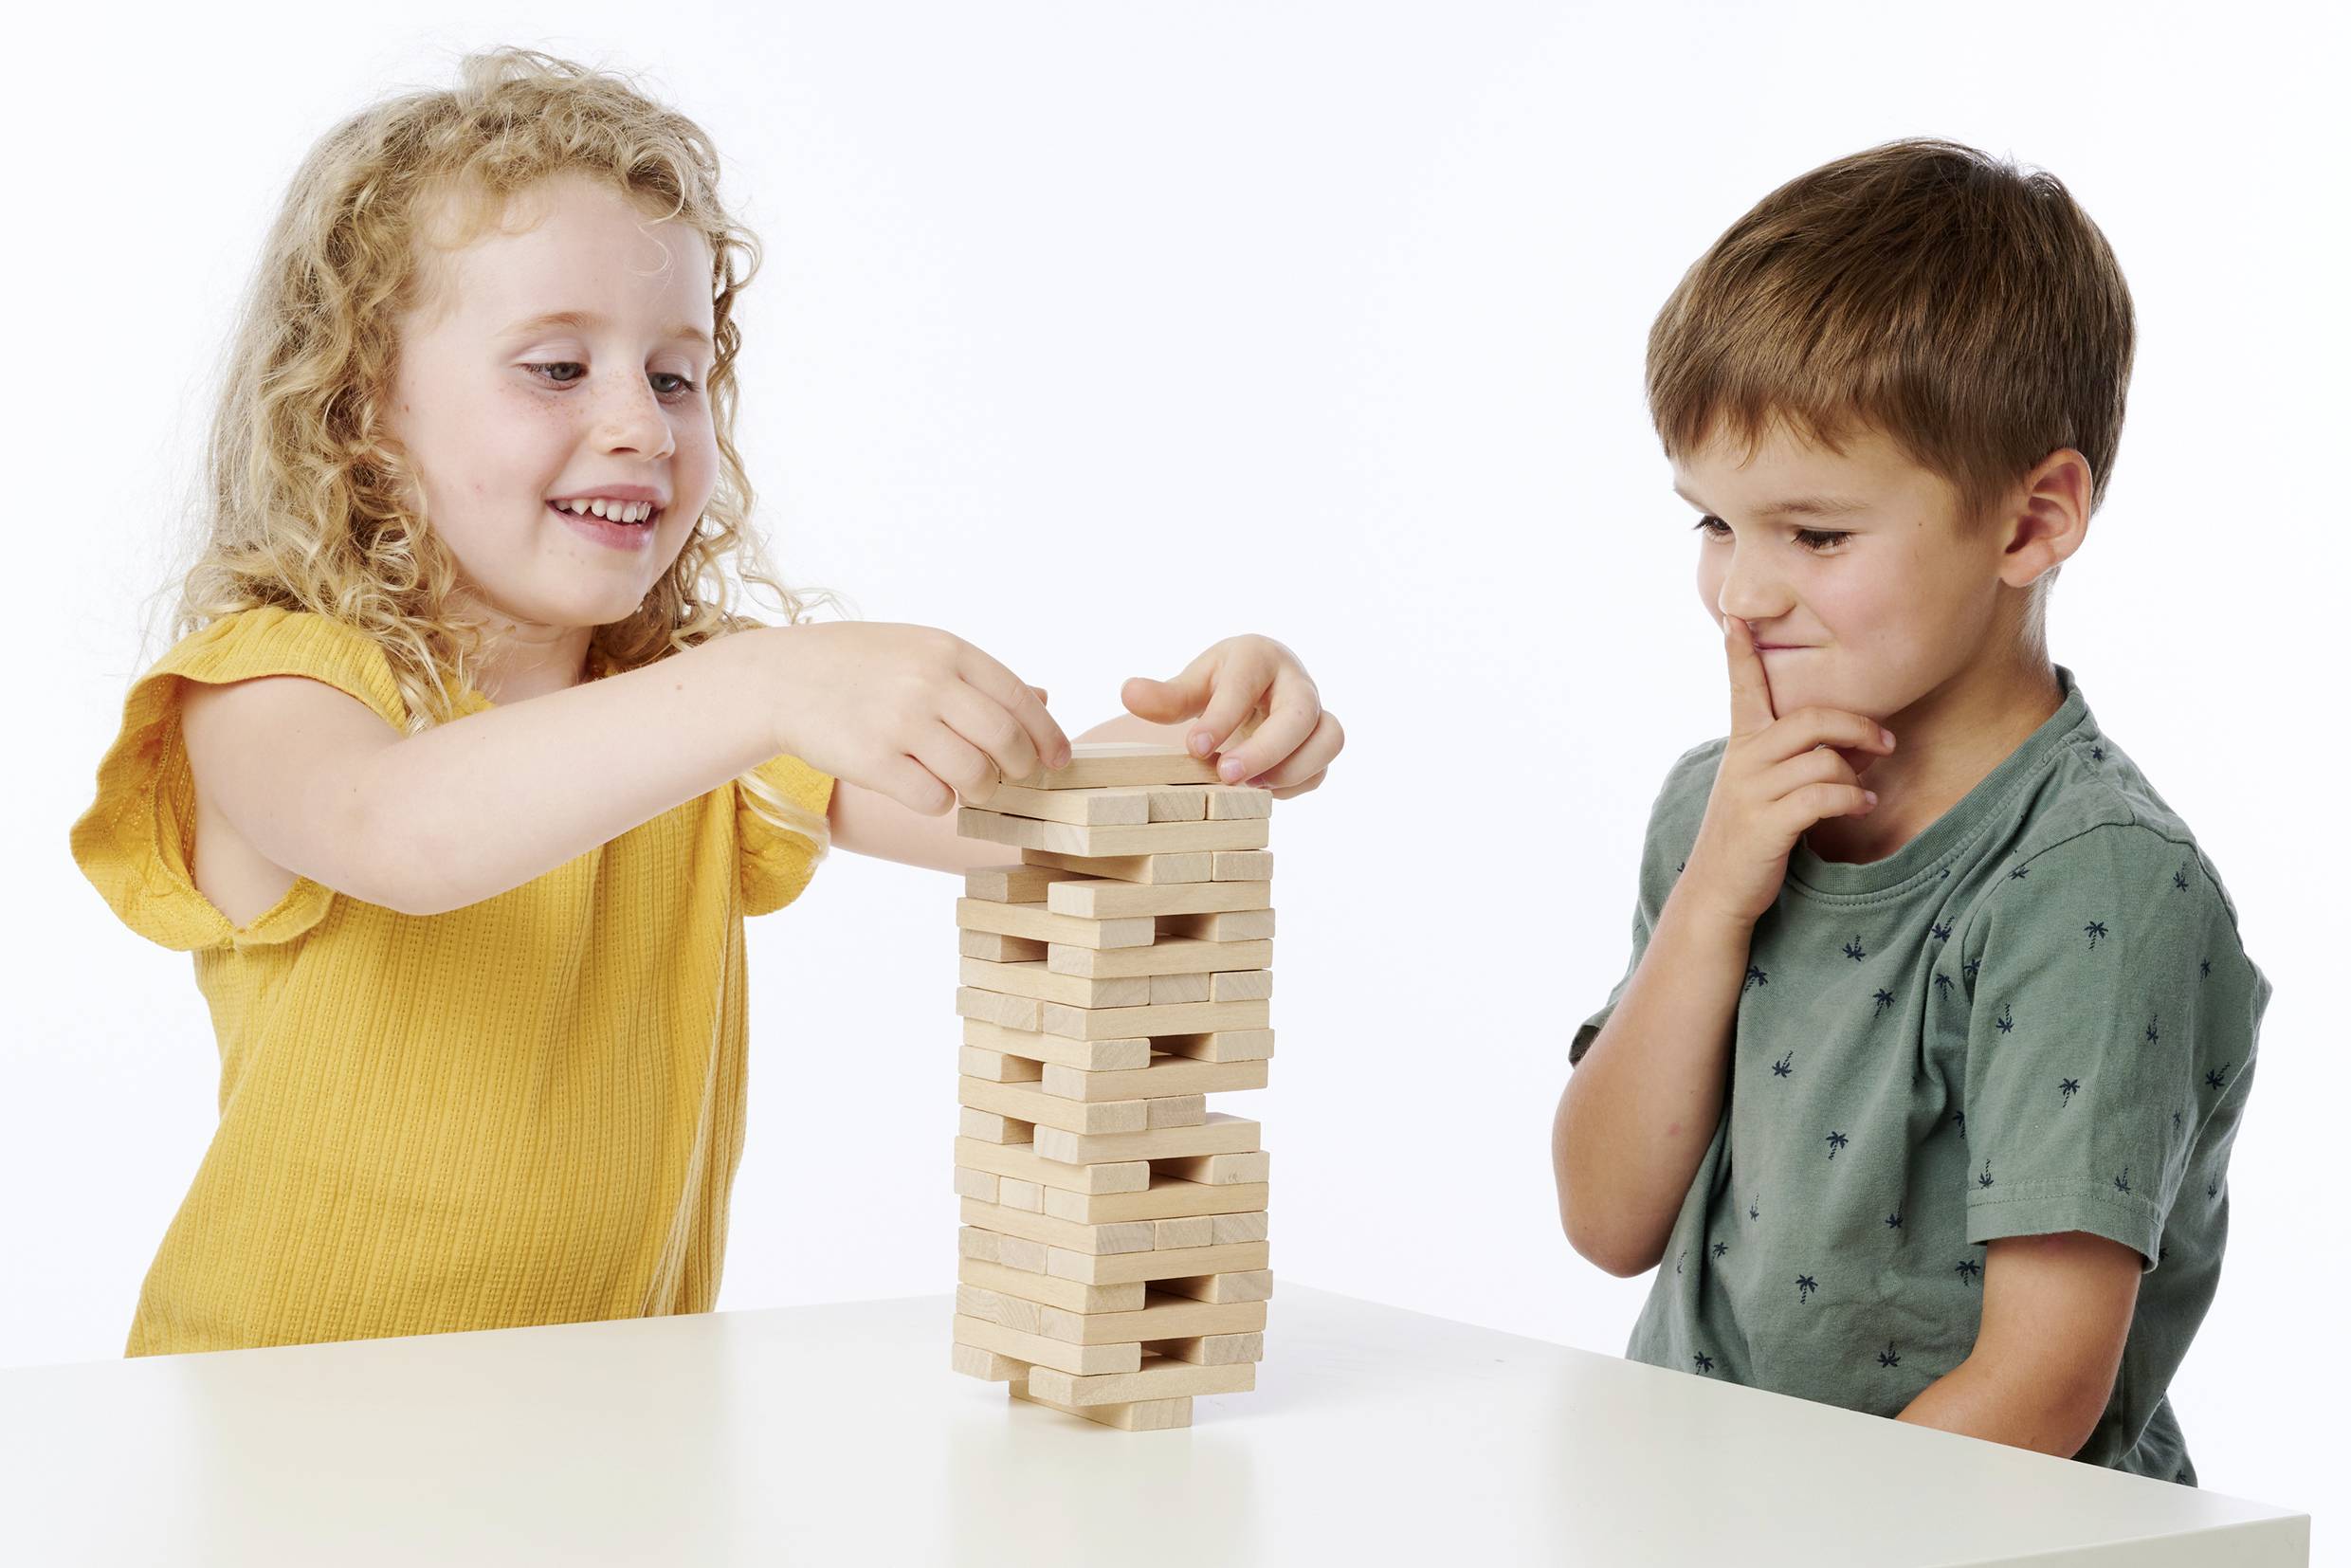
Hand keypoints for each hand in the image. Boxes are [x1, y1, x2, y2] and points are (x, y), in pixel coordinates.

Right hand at [758, 622, 1068, 814]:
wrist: (781, 679)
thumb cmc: (860, 665)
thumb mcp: (921, 650)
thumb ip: (978, 677)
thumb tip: (1044, 700)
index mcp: (946, 650)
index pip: (1019, 699)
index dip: (1047, 736)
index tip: (1057, 761)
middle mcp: (928, 683)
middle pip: (1005, 743)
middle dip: (1018, 770)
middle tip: (1008, 777)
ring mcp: (900, 722)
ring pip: (976, 777)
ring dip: (980, 790)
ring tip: (966, 785)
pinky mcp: (873, 761)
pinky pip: (935, 800)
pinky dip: (940, 802)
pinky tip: (924, 788)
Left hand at [1120, 634, 1343, 798]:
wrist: (1256, 694)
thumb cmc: (1220, 686)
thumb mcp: (1191, 685)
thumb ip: (1165, 696)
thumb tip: (1129, 693)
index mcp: (1258, 657)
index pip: (1245, 684)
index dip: (1221, 718)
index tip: (1193, 748)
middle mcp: (1296, 681)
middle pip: (1299, 713)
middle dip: (1265, 749)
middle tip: (1226, 775)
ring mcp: (1316, 713)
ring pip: (1329, 739)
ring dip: (1291, 769)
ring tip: (1250, 788)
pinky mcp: (1321, 743)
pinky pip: (1321, 768)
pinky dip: (1294, 784)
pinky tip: (1260, 792)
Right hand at [1679, 614, 1895, 926]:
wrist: (1717, 890)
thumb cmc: (1750, 836)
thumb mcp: (1766, 789)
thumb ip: (1804, 760)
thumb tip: (1862, 744)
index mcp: (1742, 746)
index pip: (1742, 689)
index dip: (1738, 653)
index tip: (1736, 617)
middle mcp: (1744, 761)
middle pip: (1810, 719)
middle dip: (1857, 726)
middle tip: (1887, 741)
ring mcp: (1753, 792)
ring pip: (1822, 760)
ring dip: (1855, 774)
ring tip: (1865, 791)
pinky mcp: (1766, 823)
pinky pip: (1822, 797)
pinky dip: (1850, 799)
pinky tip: (1861, 806)